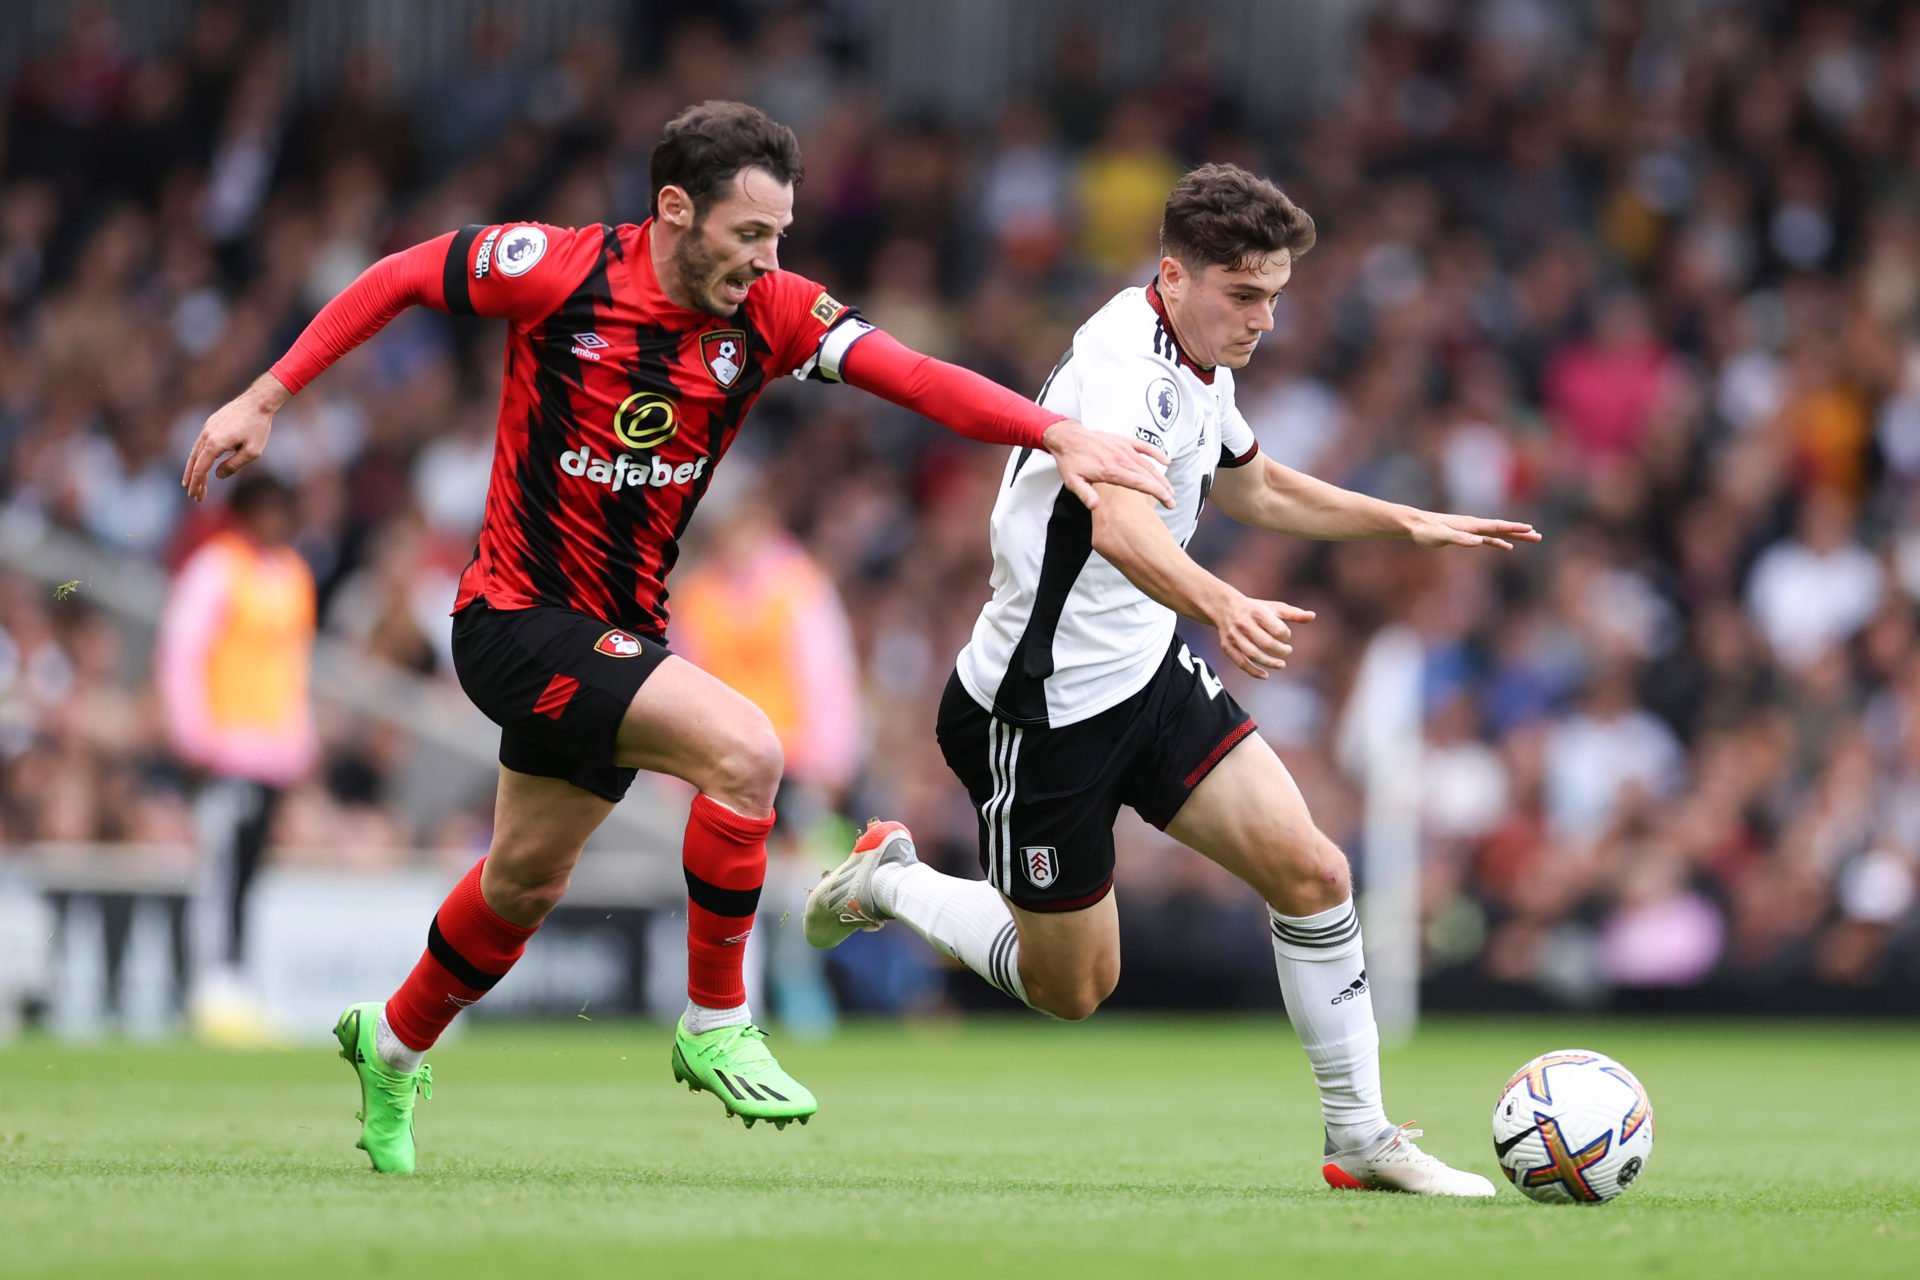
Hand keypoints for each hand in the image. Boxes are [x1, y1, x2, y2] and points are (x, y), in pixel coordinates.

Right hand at [182, 375, 287, 501]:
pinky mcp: (211, 423)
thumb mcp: (252, 452)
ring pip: (195, 452)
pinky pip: (200, 443)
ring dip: (193, 469)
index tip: (196, 496)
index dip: (197, 484)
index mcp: (215, 443)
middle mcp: (207, 435)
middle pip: (195, 462)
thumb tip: (217, 475)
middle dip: (193, 481)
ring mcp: (207, 428)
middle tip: (194, 496)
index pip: (201, 469)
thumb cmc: (258, 427)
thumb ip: (233, 465)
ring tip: (190, 482)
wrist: (258, 401)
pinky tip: (200, 463)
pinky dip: (198, 456)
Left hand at [1042, 419, 1174, 509]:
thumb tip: (1095, 506)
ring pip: (1148, 464)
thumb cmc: (1070, 461)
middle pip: (1148, 475)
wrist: (1068, 438)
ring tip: (1170, 490)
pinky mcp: (1124, 441)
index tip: (1168, 501)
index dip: (1157, 492)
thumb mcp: (1073, 481)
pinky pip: (1144, 446)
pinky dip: (1157, 453)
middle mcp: (1122, 458)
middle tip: (1172, 502)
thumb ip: (1085, 494)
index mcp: (1112, 470)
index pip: (1140, 483)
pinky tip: (1167, 461)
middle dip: (1163, 489)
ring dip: (1161, 477)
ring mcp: (1124, 448)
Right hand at [1212, 592, 1315, 678]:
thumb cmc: (1255, 608)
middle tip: (1287, 651)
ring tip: (1281, 665)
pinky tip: (1265, 675)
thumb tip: (1313, 616)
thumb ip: (1294, 613)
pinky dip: (1253, 671)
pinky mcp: (1227, 646)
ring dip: (1269, 663)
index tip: (1286, 636)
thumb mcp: (1274, 607)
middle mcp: (1244, 623)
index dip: (1286, 636)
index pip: (1277, 629)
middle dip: (1280, 651)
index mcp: (1257, 612)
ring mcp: (1234, 636)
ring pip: (1253, 654)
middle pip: (1265, 643)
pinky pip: (1240, 662)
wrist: (1224, 606)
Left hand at [1404, 510, 1540, 550]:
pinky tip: (1506, 547)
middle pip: (1502, 529)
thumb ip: (1460, 539)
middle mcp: (1474, 525)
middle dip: (1521, 533)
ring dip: (1513, 536)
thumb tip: (1479, 542)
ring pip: (1497, 533)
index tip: (1530, 529)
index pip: (1497, 526)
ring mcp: (1471, 529)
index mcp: (1471, 525)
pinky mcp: (1466, 535)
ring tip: (1530, 538)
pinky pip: (1487, 538)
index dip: (1514, 529)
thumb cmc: (1426, 531)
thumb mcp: (1442, 537)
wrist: (1415, 524)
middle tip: (1539, 536)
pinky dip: (1498, 542)